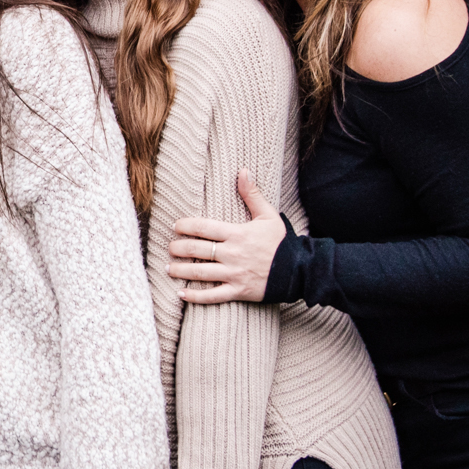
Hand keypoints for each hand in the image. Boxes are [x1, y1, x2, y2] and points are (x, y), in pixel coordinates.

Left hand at [167, 171, 285, 304]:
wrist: (299, 270)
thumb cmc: (281, 242)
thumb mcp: (268, 215)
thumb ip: (252, 195)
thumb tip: (243, 171)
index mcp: (237, 234)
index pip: (204, 228)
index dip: (186, 226)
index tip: (176, 226)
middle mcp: (233, 254)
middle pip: (197, 250)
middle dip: (179, 248)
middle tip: (169, 247)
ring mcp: (234, 274)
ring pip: (201, 273)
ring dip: (181, 270)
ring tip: (168, 268)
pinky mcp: (239, 291)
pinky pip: (213, 296)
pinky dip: (195, 296)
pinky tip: (181, 293)